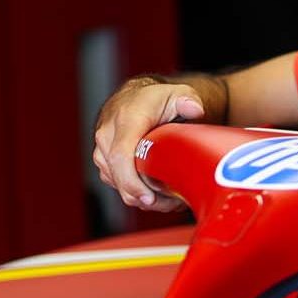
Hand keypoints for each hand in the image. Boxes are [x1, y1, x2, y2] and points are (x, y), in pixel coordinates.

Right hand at [92, 78, 206, 211]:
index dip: (132, 180)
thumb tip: (195, 109)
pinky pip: (117, 184)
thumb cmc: (157, 99)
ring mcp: (102, 149)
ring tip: (171, 200)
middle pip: (118, 175)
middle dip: (144, 196)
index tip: (149, 197)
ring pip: (117, 184)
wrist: (136, 98)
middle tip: (172, 203)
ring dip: (143, 198)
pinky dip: (136, 193)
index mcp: (126, 119)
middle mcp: (108, 134)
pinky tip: (158, 195)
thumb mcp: (178, 94)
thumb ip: (188, 100)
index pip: (121, 154)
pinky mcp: (104, 162)